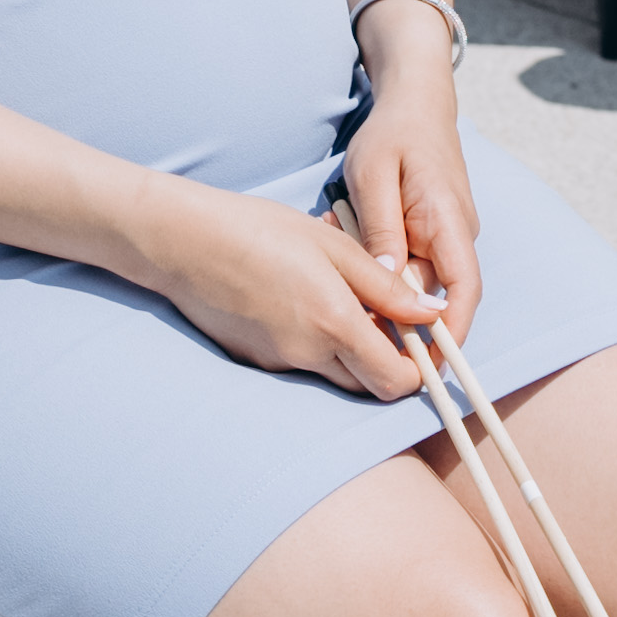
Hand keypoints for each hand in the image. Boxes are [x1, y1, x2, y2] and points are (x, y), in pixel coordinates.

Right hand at [153, 182, 434, 397]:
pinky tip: (301, 303)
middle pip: (368, 386)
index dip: (418, 369)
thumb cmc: (260, 230)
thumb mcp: (334, 247)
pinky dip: (316, 346)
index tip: (421, 341)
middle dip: (387, 364)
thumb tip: (433, 313)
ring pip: (335, 376)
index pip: (396, 382)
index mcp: (334, 324)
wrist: (183, 242)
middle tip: (386, 319)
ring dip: (352, 354)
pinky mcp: (255, 360)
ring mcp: (278, 363)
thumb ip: (386, 287)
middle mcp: (307, 355)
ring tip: (342, 301)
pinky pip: (302, 365)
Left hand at [334, 62, 483, 338]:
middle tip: (344, 308)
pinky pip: (408, 264)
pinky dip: (379, 264)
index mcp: (448, 221)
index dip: (451, 332)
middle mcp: (456, 235)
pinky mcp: (432, 234)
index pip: (464, 290)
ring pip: (416, 282)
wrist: (416, 104)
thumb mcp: (373, 177)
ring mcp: (446, 236)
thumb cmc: (392, 136)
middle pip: (433, 297)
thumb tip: (386, 284)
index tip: (426, 364)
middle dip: (393, 312)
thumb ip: (380, 231)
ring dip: (380, 282)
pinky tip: (347, 236)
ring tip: (340, 243)